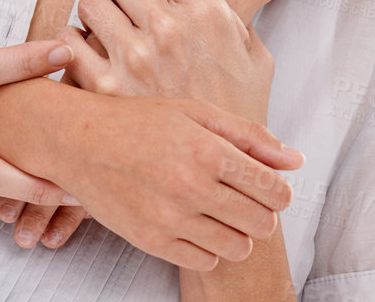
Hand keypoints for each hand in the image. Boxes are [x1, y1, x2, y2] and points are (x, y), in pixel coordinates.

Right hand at [13, 91, 301, 271]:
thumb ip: (249, 136)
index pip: (274, 190)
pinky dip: (207, 247)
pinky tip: (194, 223)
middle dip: (261, 213)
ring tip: (218, 212)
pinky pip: (205, 261)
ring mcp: (171, 218)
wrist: (78, 141)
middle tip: (242, 199)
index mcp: (207, 149)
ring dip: (237, 233)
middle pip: (262, 222)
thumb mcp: (195, 112)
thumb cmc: (136, 122)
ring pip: (238, 247)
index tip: (268, 188)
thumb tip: (296, 160)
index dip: (279, 192)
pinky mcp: (152, 241)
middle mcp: (192, 186)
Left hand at [66, 0, 275, 120]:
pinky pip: (68, 42)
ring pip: (90, 2)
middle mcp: (169, 29)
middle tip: (131, 9)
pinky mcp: (105, 88)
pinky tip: (92, 57)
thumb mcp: (255, 59)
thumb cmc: (239, 116)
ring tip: (113, 35)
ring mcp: (134, 58)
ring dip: (99, 15)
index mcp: (207, 12)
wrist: (225, 175)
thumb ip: (230, 18)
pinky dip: (74, 46)